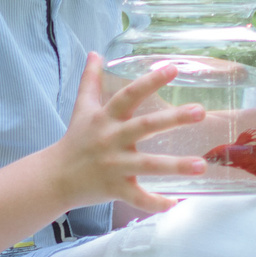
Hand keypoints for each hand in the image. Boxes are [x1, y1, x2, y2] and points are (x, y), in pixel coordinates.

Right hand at [50, 52, 206, 215]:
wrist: (54, 178)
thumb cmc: (74, 140)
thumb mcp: (81, 108)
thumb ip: (90, 80)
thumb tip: (94, 53)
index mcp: (106, 118)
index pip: (129, 95)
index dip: (150, 81)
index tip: (173, 69)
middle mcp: (111, 139)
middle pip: (144, 127)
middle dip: (173, 119)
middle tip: (200, 111)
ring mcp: (114, 166)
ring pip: (148, 166)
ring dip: (175, 166)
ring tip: (201, 166)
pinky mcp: (115, 189)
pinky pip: (138, 197)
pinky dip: (156, 203)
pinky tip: (177, 201)